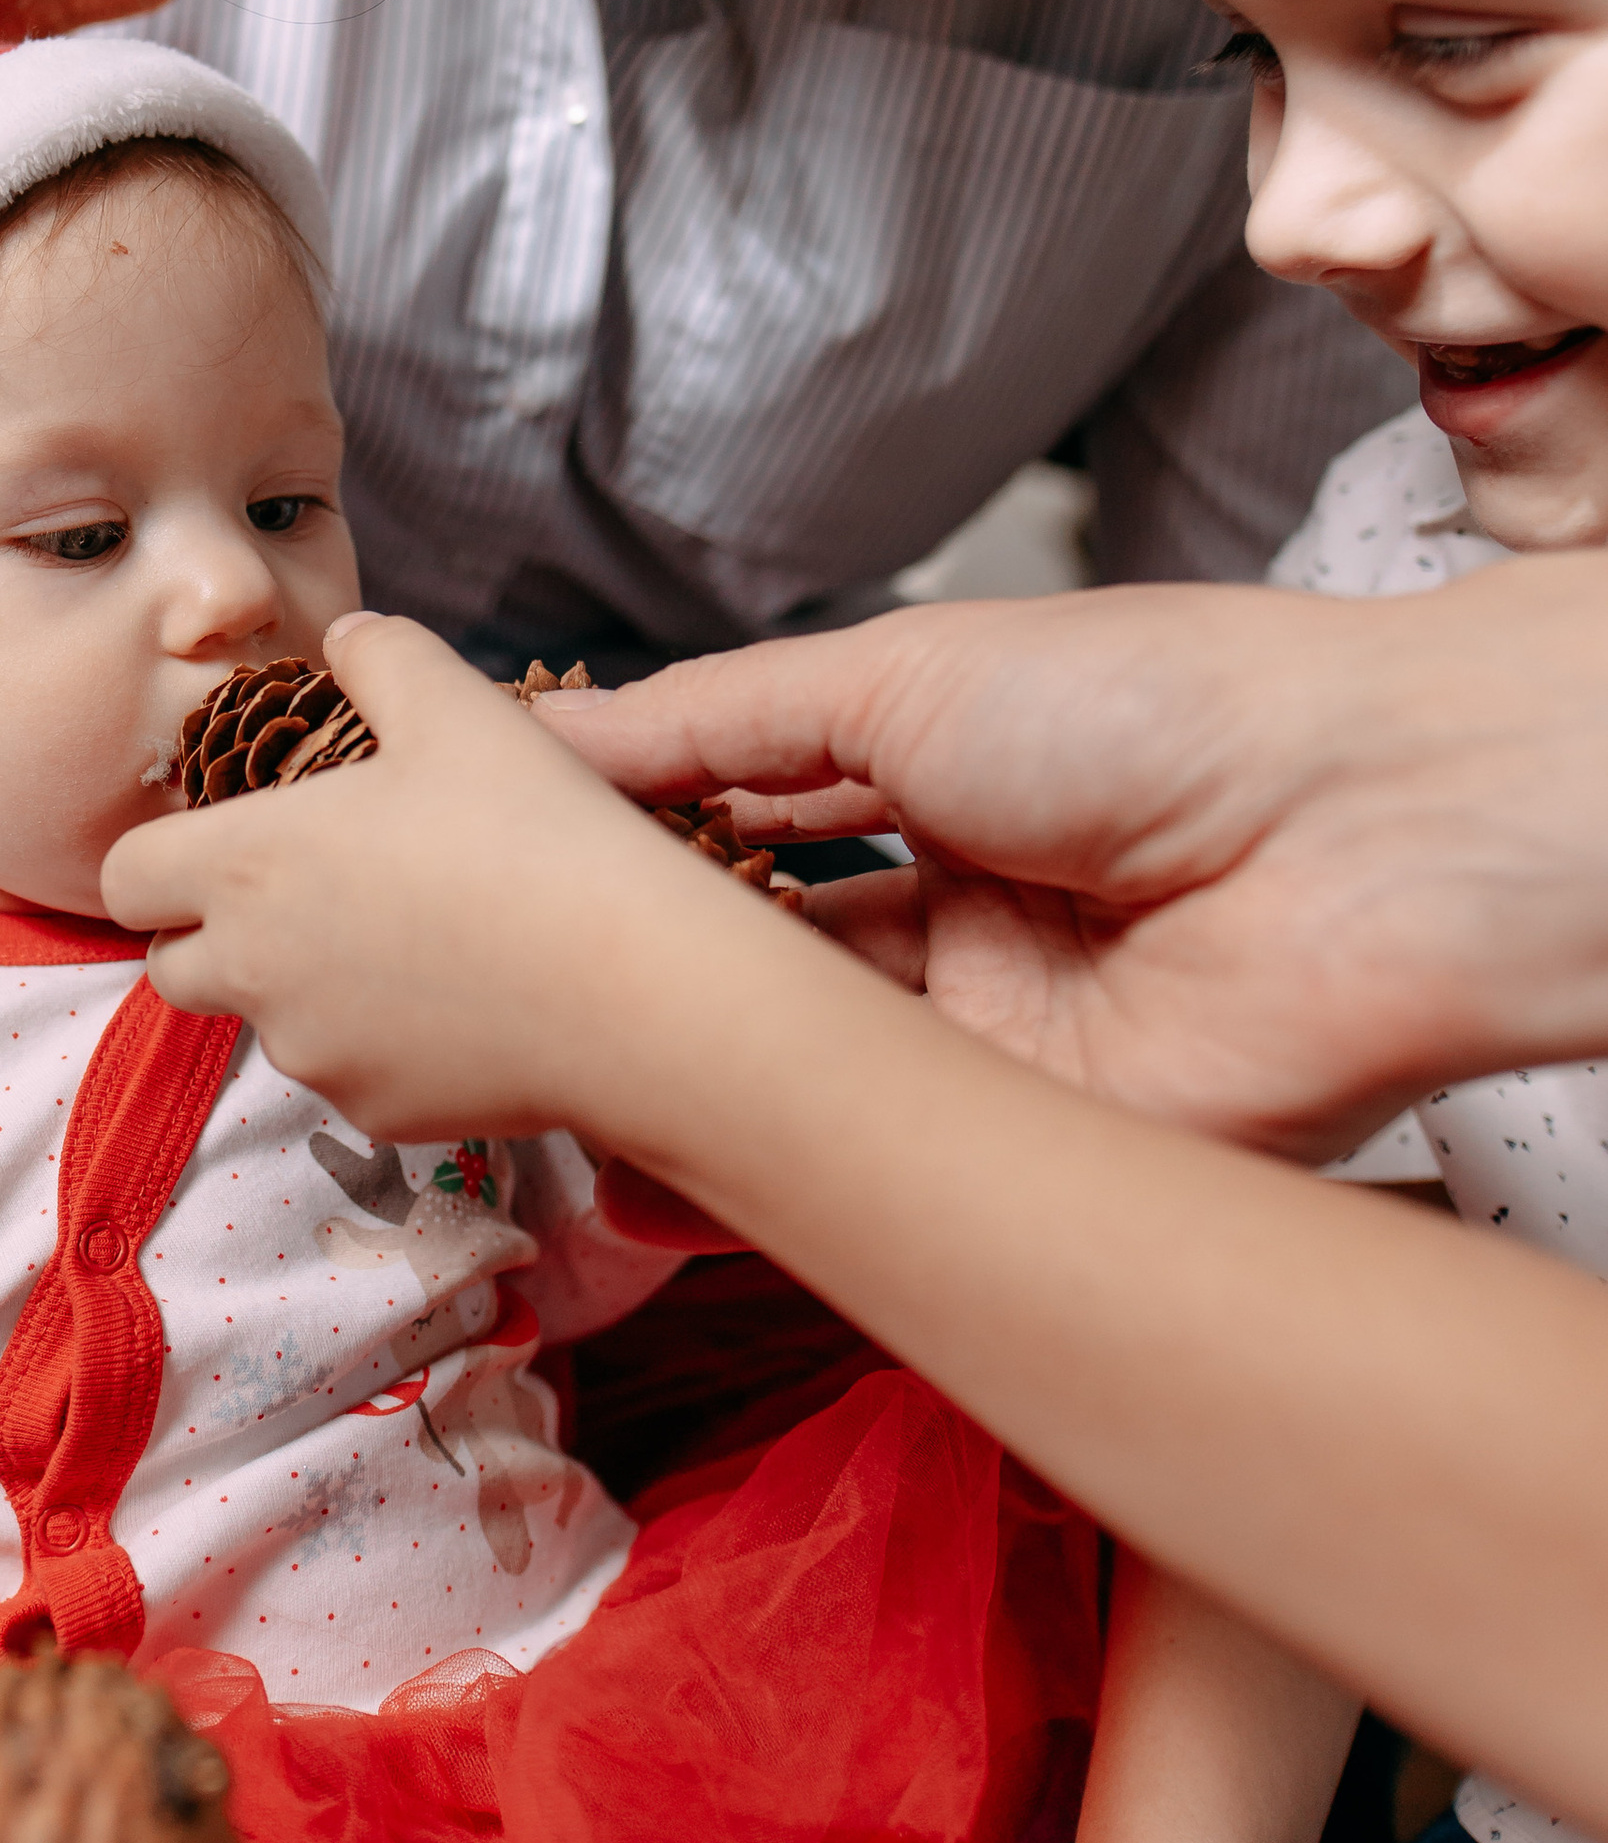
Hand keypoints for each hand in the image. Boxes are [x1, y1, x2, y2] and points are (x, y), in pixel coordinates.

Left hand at [101, 614, 728, 1137]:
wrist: (630, 985)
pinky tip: (459, 998)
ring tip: (408, 937)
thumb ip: (379, 655)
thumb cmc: (533, 832)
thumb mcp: (454, 705)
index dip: (159, 856)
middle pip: (172, 967)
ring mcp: (310, 1054)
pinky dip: (375, 1043)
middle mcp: (253, 973)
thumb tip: (347, 638)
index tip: (226, 837)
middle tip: (310, 891)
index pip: (123, 878)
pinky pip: (344, 1074)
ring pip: (263, 1024)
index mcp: (245, 866)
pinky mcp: (374, 1114)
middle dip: (215, 933)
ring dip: (300, 989)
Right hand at [537, 558, 1607, 1152]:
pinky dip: (762, 1164)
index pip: (741, 819)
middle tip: (494, 991)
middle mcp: (954, 910)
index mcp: (933, 777)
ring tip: (534, 1077)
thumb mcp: (892, 675)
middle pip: (760, 955)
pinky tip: (643, 1167)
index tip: (498, 863)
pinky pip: (871, 1158)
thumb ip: (714, 723)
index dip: (629, 842)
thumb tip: (554, 731)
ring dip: (682, 1072)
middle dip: (639, 973)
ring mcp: (986, 1034)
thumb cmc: (1154, 708)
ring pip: (799, 1065)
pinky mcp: (1021, 1139)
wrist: (1349, 837)